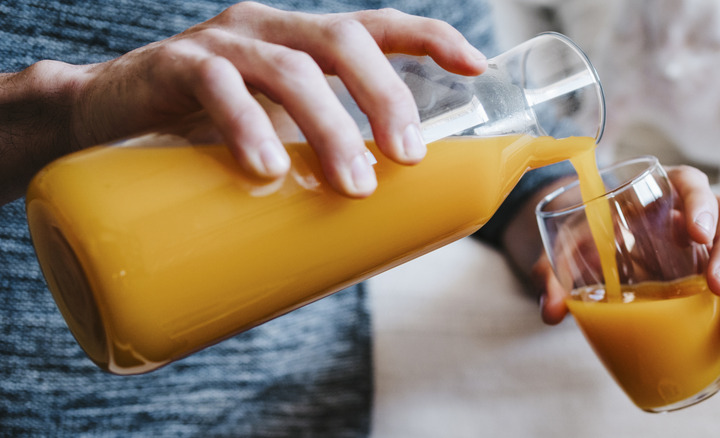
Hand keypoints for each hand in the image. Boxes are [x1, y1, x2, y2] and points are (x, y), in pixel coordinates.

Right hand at [72, 3, 486, 196]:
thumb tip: (376, 220)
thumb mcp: (271, 136)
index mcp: (299, 42)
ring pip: (291, 69)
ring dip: (331, 127)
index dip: (429, 38)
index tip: (476, 66)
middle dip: (386, 98)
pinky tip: (268, 169)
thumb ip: (312, 157)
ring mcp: (222, 42)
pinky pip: (219, 87)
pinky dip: (248, 127)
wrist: (103, 121)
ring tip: (354, 185)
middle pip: (344, 43)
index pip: (374, 26)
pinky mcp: (174, 65)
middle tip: (407, 158)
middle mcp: (268, 29)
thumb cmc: (202, 133)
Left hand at [531, 165, 719, 363]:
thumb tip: (552, 311)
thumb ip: (551, 274)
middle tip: (719, 287)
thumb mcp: (562, 251)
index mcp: (655, 195)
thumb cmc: (582, 240)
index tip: (696, 234)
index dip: (700, 204)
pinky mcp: (710, 280)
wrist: (585, 253)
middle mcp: (689, 218)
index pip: (690, 183)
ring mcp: (704, 250)